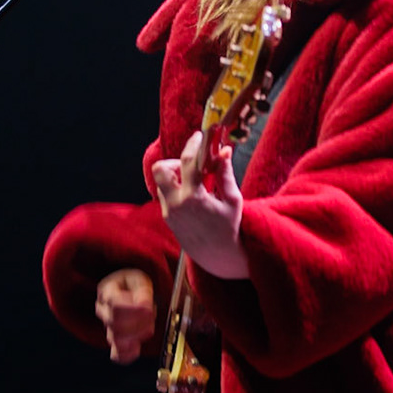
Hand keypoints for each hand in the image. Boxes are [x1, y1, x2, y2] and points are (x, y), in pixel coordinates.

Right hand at [95, 268, 155, 363]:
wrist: (129, 292)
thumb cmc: (133, 286)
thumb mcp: (140, 280)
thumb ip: (143, 292)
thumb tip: (144, 306)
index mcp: (107, 291)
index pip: (115, 304)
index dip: (133, 309)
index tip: (148, 309)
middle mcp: (103, 309)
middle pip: (115, 323)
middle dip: (138, 323)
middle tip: (151, 316)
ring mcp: (107, 327)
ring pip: (117, 338)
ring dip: (137, 336)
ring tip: (149, 327)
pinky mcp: (115, 341)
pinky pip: (117, 354)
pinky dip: (128, 354)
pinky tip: (137, 348)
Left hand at [151, 130, 250, 278]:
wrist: (218, 257)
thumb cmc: (229, 228)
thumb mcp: (232, 200)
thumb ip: (225, 174)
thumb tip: (223, 150)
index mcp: (194, 198)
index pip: (188, 162)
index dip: (194, 144)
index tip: (200, 135)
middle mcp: (176, 204)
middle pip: (160, 169)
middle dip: (175, 161)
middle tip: (193, 166)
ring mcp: (169, 212)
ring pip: (162, 181)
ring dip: (176, 175)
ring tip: (197, 182)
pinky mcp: (168, 218)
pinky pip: (166, 194)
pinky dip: (177, 188)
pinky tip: (194, 194)